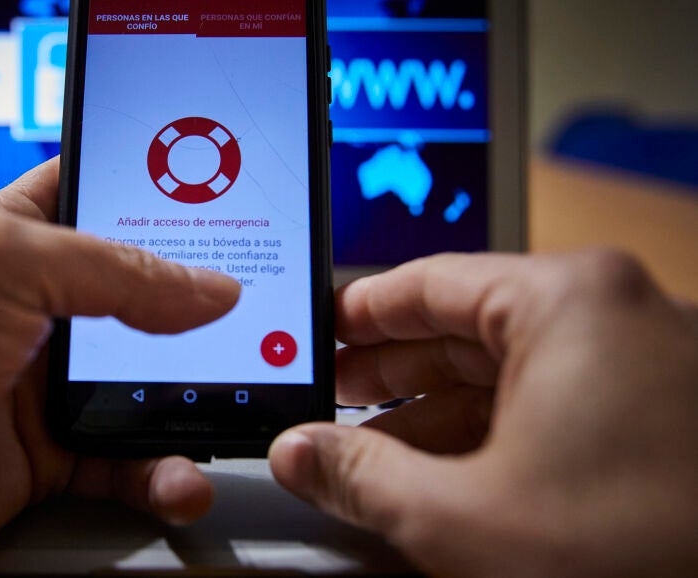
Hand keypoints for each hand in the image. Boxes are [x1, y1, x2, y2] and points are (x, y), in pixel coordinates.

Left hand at [0, 158, 239, 574]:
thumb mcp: (1, 265)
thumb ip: (115, 270)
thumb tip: (207, 287)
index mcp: (16, 237)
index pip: (106, 201)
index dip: (164, 204)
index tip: (227, 213)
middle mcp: (35, 309)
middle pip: (142, 301)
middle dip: (199, 314)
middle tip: (257, 322)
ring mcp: (42, 386)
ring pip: (146, 388)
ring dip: (192, 403)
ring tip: (232, 408)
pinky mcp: (46, 456)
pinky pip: (125, 463)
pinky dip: (160, 474)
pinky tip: (176, 478)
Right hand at [269, 251, 697, 576]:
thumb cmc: (642, 553)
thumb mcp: (463, 517)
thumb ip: (360, 474)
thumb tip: (300, 451)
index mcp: (567, 300)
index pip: (425, 282)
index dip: (355, 317)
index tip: (313, 340)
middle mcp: (615, 313)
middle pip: (467, 326)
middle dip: (392, 375)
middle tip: (331, 405)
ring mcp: (649, 360)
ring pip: (513, 369)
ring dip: (440, 415)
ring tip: (377, 457)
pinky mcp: (666, 411)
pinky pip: (559, 402)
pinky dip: (498, 436)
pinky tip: (452, 477)